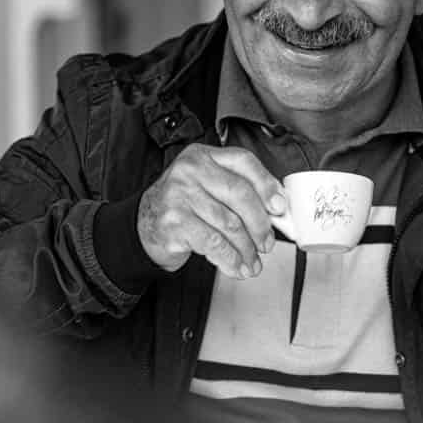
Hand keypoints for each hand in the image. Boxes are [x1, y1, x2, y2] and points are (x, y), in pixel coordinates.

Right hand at [137, 146, 286, 277]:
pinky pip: (213, 243)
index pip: (244, 162)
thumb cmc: (181, 206)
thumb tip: (275, 209)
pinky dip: (230, 259)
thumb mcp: (206, 187)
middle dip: (260, 224)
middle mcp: (190, 171)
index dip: (267, 184)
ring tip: (252, 261)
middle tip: (266, 243)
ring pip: (229, 224)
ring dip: (246, 249)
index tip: (279, 207)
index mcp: (203, 156)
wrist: (143, 225)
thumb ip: (237, 191)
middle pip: (240, 194)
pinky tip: (236, 266)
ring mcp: (180, 195)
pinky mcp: (175, 221)